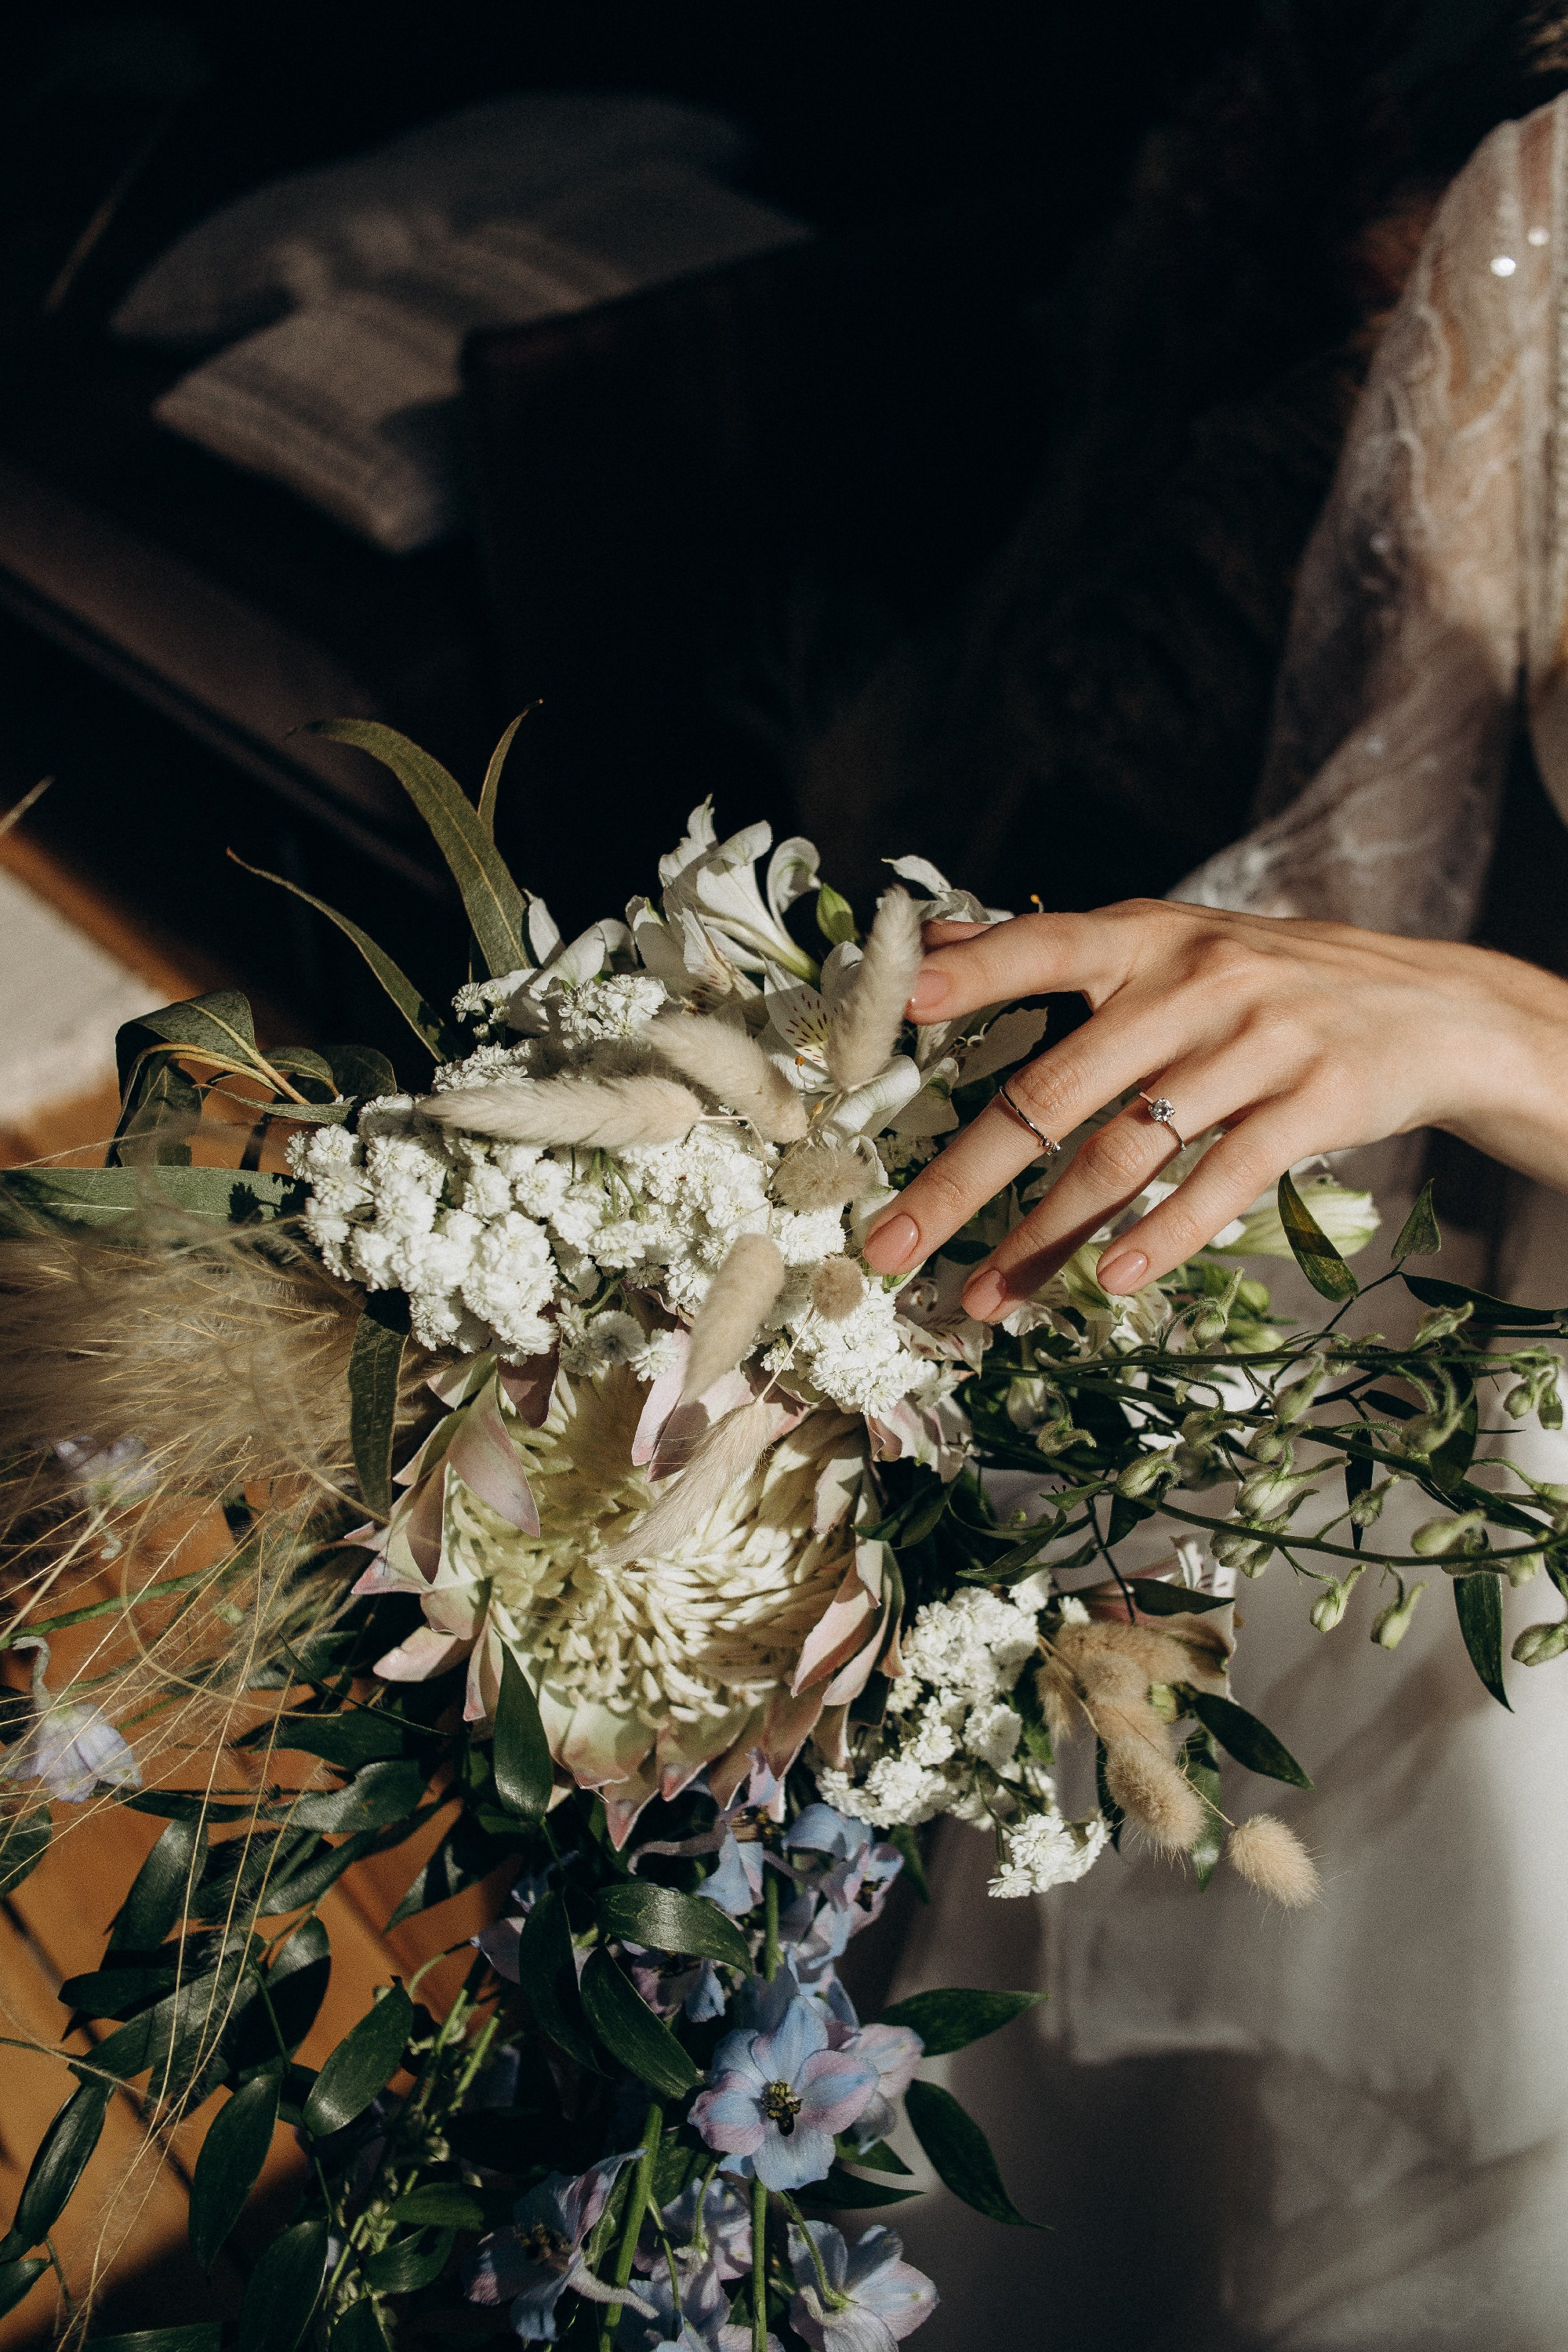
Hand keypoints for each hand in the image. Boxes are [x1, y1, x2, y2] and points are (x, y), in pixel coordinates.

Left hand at [860, 899, 1567, 1317]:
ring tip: (984, 1299)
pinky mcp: (1314, 1103)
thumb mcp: (1170, 940)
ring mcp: (1256, 1044)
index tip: (905, 1007)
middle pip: (1056, 1091)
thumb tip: (939, 941)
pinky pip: (1220, 1181)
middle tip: (892, 1247)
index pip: (1045, 946)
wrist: (1435, 1005)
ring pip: (1125, 1155)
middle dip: (962, 1181)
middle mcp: (1194, 983)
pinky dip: (1161, 1238)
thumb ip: (1058, 949)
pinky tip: (1110, 1283)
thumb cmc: (1270, 980)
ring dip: (1043, 1240)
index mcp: (1145, 939)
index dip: (977, 975)